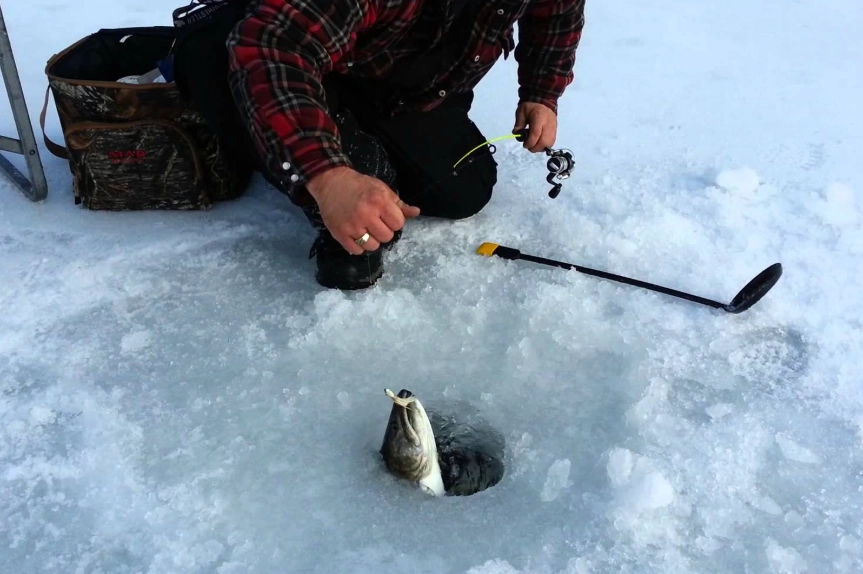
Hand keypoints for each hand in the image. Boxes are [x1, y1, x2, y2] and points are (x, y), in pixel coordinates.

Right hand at [306, 166, 420, 254]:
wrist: (331, 182)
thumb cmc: (359, 185)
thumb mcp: (381, 190)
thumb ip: (399, 204)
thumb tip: (416, 212)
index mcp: (379, 201)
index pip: (398, 224)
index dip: (394, 221)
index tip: (386, 217)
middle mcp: (366, 214)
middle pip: (386, 237)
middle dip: (383, 231)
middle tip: (374, 222)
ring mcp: (352, 226)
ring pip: (373, 246)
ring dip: (371, 240)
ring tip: (365, 229)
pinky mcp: (340, 234)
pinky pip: (356, 251)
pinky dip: (358, 246)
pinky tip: (356, 235)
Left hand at [513, 102, 557, 151]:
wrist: (543, 100)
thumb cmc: (530, 106)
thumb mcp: (521, 112)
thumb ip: (518, 124)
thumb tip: (516, 134)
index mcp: (538, 117)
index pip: (536, 134)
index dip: (530, 142)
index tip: (524, 145)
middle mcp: (548, 123)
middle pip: (544, 141)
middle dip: (535, 148)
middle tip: (529, 146)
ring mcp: (553, 127)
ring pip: (549, 143)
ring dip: (541, 148)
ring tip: (534, 145)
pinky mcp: (555, 129)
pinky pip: (552, 141)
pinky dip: (545, 145)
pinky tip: (539, 143)